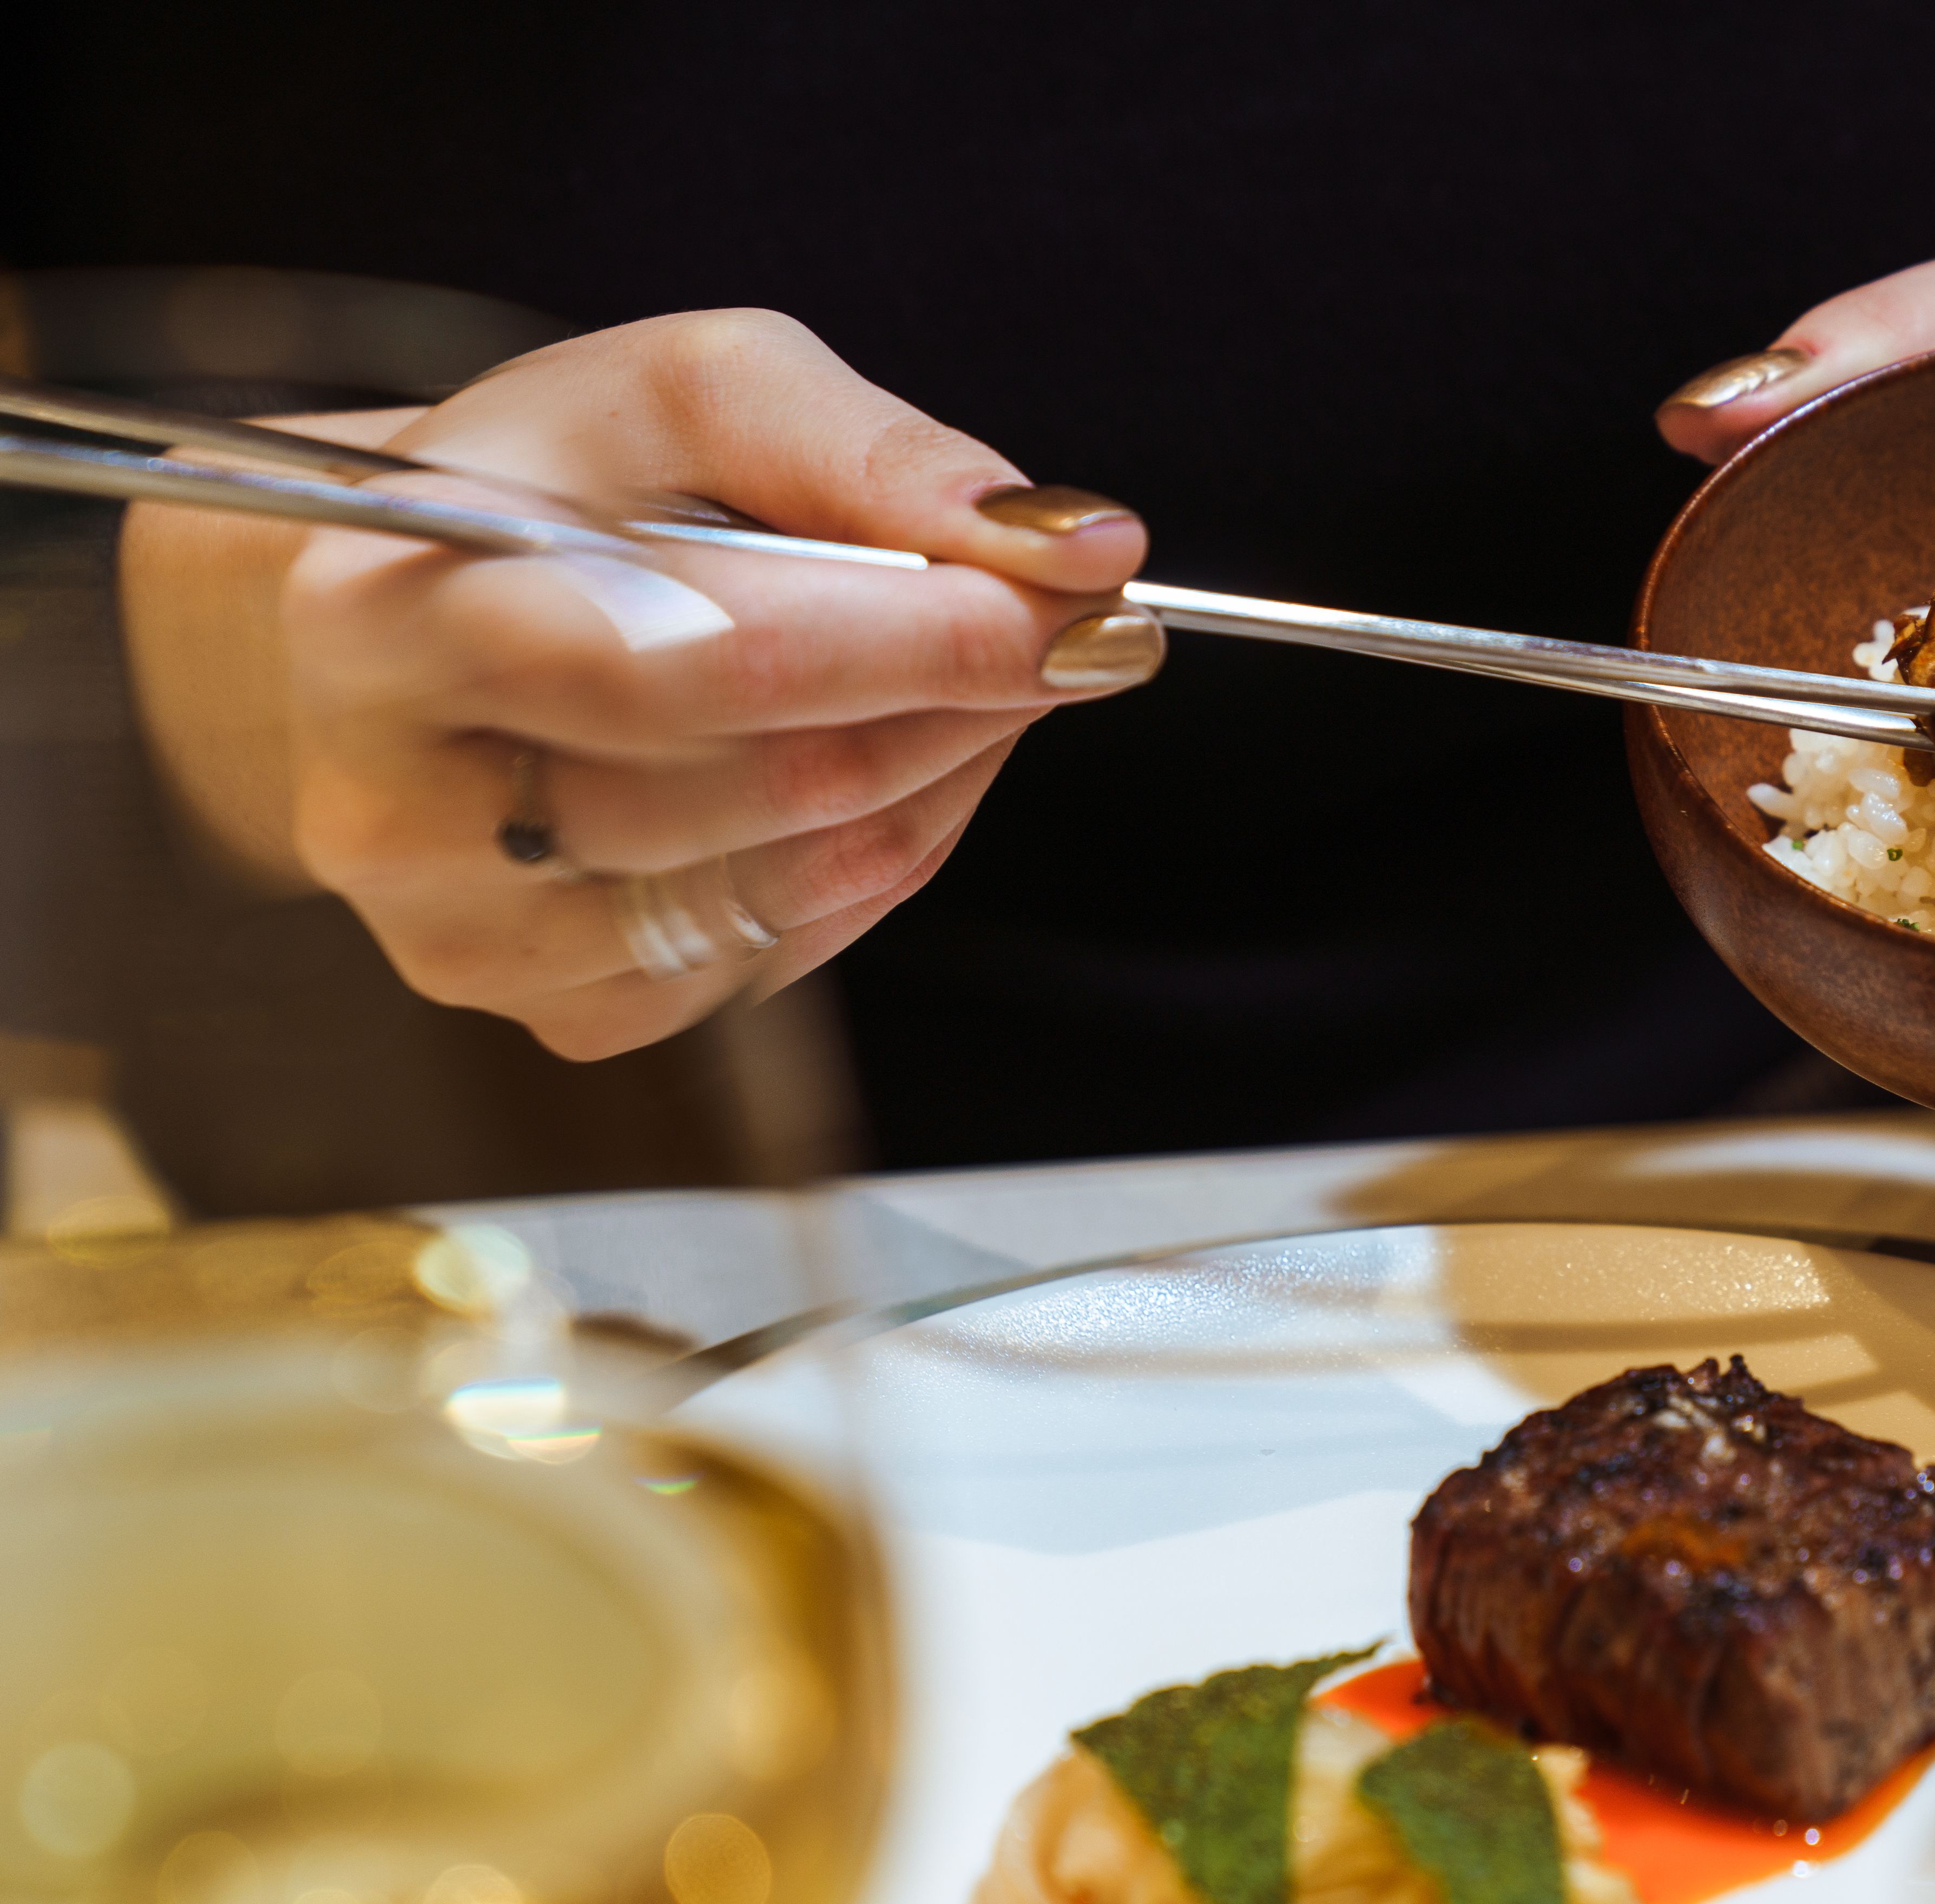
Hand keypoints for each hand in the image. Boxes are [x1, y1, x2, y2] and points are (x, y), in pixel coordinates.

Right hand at [119, 309, 1155, 1058]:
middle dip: (956, 697)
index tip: (1070, 601)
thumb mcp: (696, 390)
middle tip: (1063, 631)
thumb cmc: (559, 484)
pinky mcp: (566, 1013)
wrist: (435, 612)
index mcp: (390, 610)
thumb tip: (1075, 547)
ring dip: (942, 770)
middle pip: (767, 780)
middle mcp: (399, 801)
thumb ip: (876, 455)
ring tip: (973, 678)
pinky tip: (885, 763)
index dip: (913, 636)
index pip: (693, 653)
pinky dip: (886, 854)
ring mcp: (478, 933)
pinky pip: (790, 951)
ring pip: (802, 878)